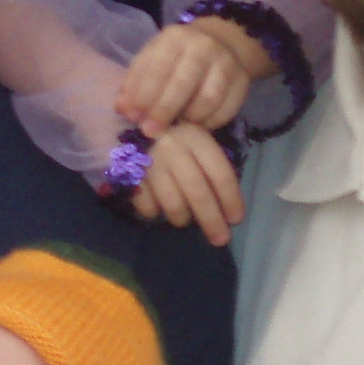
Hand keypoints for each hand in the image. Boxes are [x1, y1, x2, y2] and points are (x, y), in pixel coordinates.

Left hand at [118, 21, 258, 137]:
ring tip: (175, 128)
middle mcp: (203, 47)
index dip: (144, 95)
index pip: (158, 67)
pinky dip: (208, 123)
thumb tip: (123, 109)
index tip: (134, 117)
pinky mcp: (242, 82)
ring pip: (208, 99)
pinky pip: (225, 110)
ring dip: (188, 119)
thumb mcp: (152, 59)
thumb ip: (135, 83)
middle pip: (183, 83)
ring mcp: (226, 63)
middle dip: (164, 111)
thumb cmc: (176, 57)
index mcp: (175, 38)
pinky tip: (195, 127)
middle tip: (151, 132)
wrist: (221, 43)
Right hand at [129, 123, 245, 246]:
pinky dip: (154, 213)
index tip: (235, 220)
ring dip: (182, 218)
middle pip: (197, 192)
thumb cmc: (171, 136)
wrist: (129, 124)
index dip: (231, 200)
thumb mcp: (194, 140)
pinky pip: (146, 206)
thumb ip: (210, 166)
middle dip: (211, 220)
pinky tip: (158, 207)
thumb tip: (227, 206)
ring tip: (185, 219)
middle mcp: (173, 148)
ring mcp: (148, 162)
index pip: (219, 174)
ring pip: (172, 203)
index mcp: (195, 138)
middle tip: (220, 240)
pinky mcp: (128, 175)